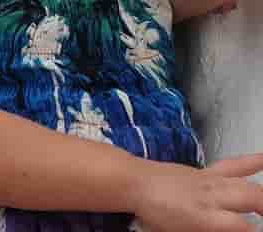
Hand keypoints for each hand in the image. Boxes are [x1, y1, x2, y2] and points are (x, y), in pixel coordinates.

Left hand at [136, 154, 262, 231]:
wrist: (135, 183)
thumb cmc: (155, 214)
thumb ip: (209, 231)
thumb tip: (235, 226)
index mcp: (204, 217)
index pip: (241, 226)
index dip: (253, 231)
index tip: (257, 231)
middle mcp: (209, 196)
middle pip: (248, 196)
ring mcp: (208, 181)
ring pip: (243, 182)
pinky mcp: (205, 172)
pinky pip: (231, 166)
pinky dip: (251, 162)